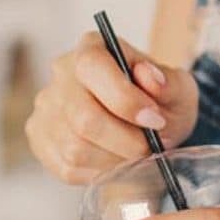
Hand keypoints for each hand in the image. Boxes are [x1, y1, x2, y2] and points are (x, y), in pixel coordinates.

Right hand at [25, 30, 198, 183]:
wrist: (150, 121)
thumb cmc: (162, 99)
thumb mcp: (178, 87)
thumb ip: (168, 82)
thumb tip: (149, 77)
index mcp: (92, 47)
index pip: (92, 66)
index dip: (124, 98)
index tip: (155, 119)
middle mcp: (61, 74)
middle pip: (83, 116)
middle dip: (126, 140)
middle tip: (151, 146)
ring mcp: (47, 107)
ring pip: (75, 147)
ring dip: (115, 159)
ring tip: (136, 153)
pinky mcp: (41, 138)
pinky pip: (67, 167)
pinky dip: (100, 172)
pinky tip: (117, 160)